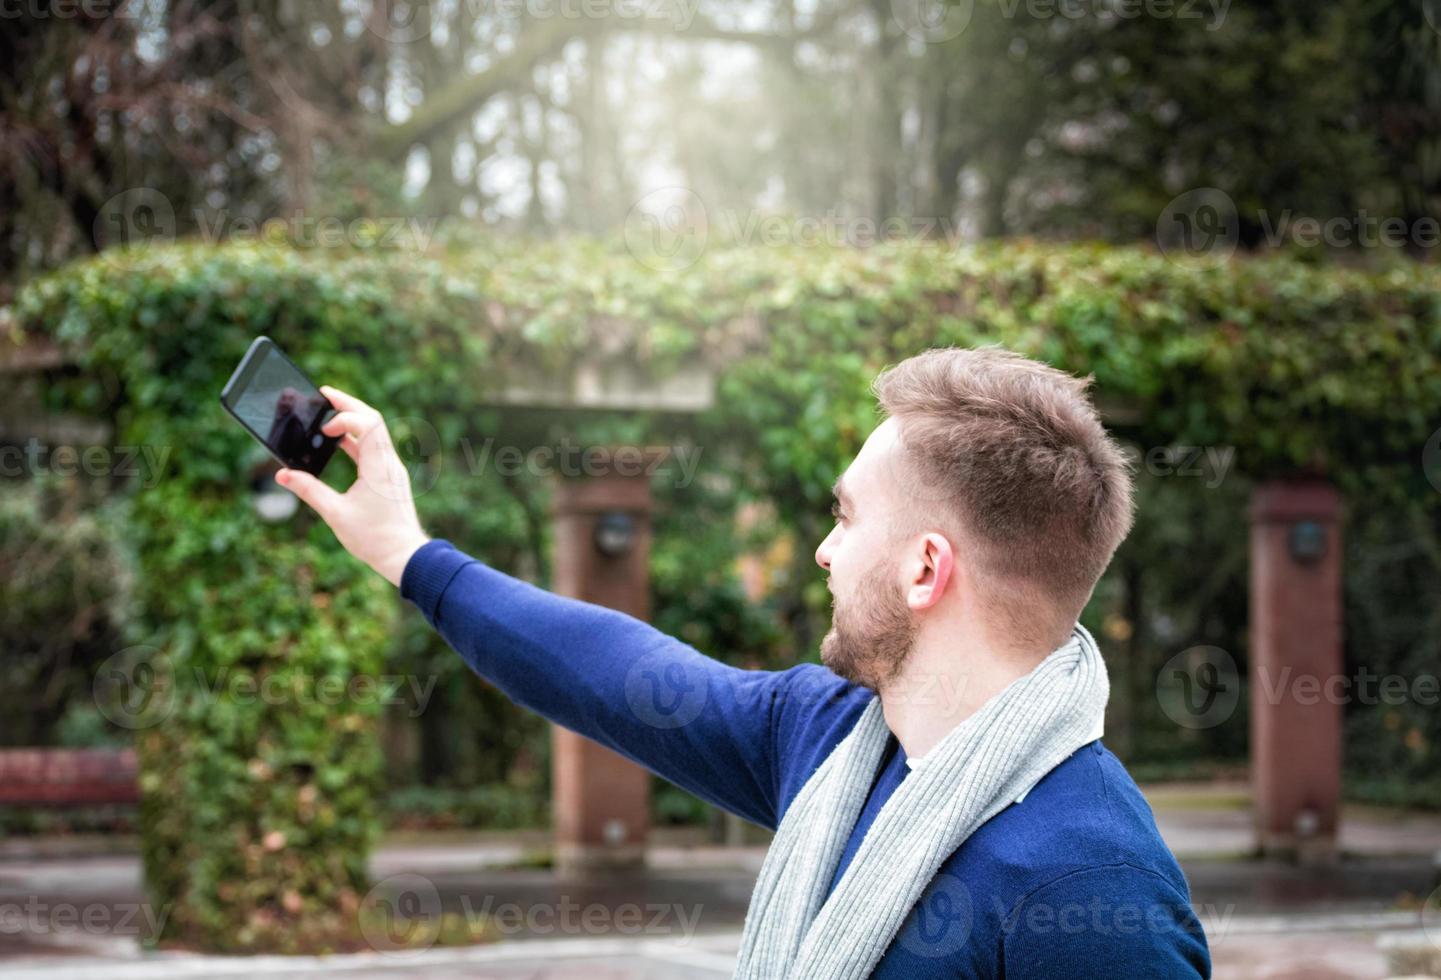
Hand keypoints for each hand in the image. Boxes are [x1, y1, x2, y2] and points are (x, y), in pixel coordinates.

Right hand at [276, 385, 430, 587]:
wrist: (404, 555)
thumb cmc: (374, 538)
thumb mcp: (335, 514)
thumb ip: (309, 491)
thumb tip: (283, 475)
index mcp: (379, 467)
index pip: (369, 424)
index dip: (345, 416)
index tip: (323, 430)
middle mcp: (389, 463)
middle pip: (373, 420)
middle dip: (348, 404)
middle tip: (325, 393)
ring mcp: (392, 469)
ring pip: (375, 433)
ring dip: (353, 420)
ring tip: (327, 414)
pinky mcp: (389, 478)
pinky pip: (374, 448)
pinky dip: (357, 439)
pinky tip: (338, 442)